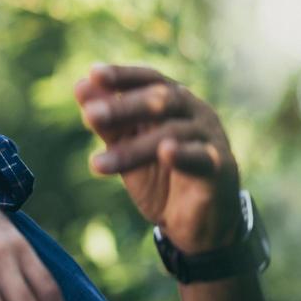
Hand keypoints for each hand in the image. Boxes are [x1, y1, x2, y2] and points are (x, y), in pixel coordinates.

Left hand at [76, 65, 241, 252]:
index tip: (93, 74)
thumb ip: (109, 123)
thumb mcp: (129, 149)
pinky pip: (201, 157)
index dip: (123, 75)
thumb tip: (80, 87)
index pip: (150, 79)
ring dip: (133, 148)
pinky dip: (182, 154)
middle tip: (90, 115)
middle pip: (161, 100)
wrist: (198, 226)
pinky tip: (165, 152)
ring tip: (98, 163)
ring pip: (172, 133)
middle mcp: (196, 112)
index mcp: (175, 101)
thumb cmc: (163, 179)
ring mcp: (210, 137)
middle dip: (123, 107)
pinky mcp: (220, 167)